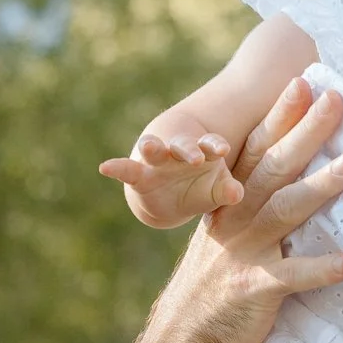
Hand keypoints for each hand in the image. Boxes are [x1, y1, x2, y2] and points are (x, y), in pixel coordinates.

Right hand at [99, 130, 244, 227]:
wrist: (171, 197)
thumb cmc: (200, 189)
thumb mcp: (217, 191)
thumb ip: (228, 191)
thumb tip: (237, 193)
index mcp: (203, 152)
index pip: (211, 144)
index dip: (215, 145)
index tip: (221, 149)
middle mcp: (178, 151)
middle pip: (183, 145)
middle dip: (188, 150)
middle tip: (195, 158)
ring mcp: (157, 160)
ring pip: (153, 148)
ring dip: (151, 147)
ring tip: (149, 148)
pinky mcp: (139, 174)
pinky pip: (126, 169)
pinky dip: (116, 168)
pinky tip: (105, 167)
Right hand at [149, 77, 342, 342]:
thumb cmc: (207, 303)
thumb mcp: (222, 250)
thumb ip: (248, 221)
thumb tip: (281, 194)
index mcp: (225, 210)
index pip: (252, 153)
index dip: (278, 118)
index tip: (302, 84)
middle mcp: (232, 224)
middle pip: (273, 168)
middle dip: (305, 131)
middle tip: (336, 98)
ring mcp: (242, 255)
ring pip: (285, 210)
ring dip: (322, 186)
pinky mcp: (253, 292)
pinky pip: (290, 277)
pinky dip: (318, 269)